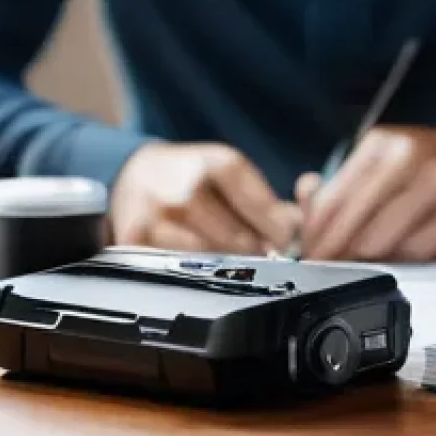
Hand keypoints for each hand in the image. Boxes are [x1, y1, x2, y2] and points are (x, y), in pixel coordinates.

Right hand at [109, 142, 298, 254]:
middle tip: (262, 257)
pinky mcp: (135, 240)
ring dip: (225, 266)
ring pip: (209, 260)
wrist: (135, 172)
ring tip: (230, 260)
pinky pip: (176, 269)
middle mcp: (187, 187)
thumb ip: (267, 200)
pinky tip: (196, 262)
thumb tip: (301, 228)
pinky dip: (191, 271)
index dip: (279, 231)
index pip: (260, 206)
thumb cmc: (191, 175)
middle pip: (239, 241)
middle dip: (256, 253)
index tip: (287, 243)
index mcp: (216, 163)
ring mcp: (159, 216)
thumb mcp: (229, 172)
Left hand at [296, 124, 435, 261]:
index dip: (314, 231)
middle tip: (324, 268)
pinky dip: (408, 256)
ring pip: (383, 238)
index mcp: (379, 143)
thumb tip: (303, 203)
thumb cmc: (434, 165)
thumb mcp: (388, 161)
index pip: (333, 195)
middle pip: (353, 219)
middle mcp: (406, 156)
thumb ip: (345, 183)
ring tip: (366, 259)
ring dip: (369, 256)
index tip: (304, 253)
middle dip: (334, 249)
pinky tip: (408, 250)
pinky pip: (420, 249)